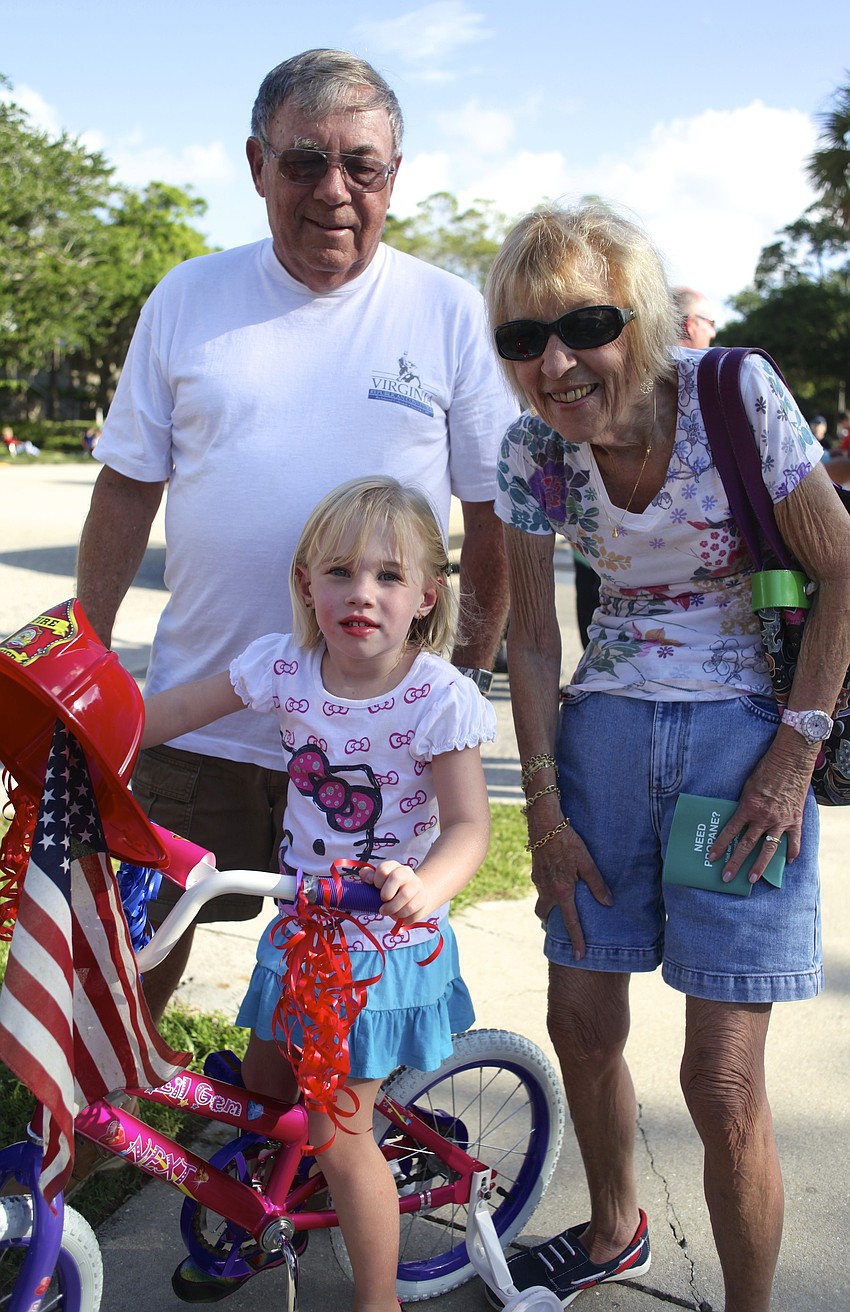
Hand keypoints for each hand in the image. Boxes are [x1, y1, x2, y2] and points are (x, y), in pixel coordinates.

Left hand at [361, 860, 427, 923]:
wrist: (413, 895)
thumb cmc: (390, 889)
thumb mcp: (377, 880)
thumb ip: (368, 876)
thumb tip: (367, 877)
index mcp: (393, 866)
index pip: (383, 869)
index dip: (377, 881)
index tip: (376, 889)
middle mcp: (407, 873)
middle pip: (397, 877)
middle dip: (386, 894)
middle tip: (382, 904)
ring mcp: (416, 885)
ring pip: (405, 895)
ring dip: (393, 909)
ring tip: (389, 912)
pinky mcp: (422, 899)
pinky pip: (412, 910)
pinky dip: (402, 916)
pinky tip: (399, 916)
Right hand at [530, 823, 611, 960]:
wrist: (544, 823)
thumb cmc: (567, 841)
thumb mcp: (587, 862)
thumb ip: (597, 884)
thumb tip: (608, 903)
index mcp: (561, 891)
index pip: (570, 922)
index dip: (577, 940)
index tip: (579, 956)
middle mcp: (546, 890)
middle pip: (545, 914)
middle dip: (551, 922)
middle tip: (560, 925)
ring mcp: (537, 880)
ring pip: (542, 899)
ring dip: (549, 904)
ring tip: (560, 900)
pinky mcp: (535, 870)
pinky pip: (541, 886)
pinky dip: (547, 888)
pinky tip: (556, 878)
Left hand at [707, 742, 811, 882]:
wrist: (790, 761)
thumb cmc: (765, 770)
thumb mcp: (747, 787)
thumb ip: (743, 805)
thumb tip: (736, 820)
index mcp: (748, 807)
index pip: (730, 831)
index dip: (720, 845)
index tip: (712, 857)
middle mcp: (763, 817)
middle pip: (747, 845)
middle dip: (735, 863)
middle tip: (726, 877)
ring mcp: (781, 821)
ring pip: (769, 849)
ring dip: (760, 865)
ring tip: (752, 878)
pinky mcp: (795, 819)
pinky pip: (794, 841)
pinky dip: (792, 852)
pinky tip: (789, 861)